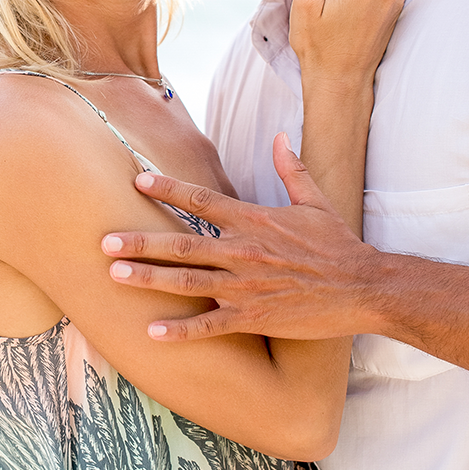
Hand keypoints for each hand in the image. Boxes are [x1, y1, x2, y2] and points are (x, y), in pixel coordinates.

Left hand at [103, 133, 377, 341]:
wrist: (364, 288)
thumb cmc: (338, 245)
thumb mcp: (315, 202)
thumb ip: (292, 169)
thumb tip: (281, 137)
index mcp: (254, 220)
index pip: (201, 200)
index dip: (167, 189)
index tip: (137, 181)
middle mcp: (244, 251)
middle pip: (183, 244)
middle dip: (141, 242)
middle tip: (104, 241)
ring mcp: (246, 287)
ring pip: (188, 282)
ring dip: (149, 279)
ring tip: (114, 275)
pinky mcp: (254, 318)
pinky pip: (211, 326)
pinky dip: (180, 331)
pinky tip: (151, 332)